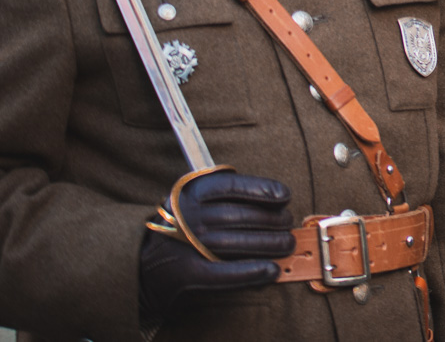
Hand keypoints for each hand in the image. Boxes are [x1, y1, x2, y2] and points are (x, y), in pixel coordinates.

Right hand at [138, 170, 295, 321]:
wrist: (140, 265)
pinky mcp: (185, 274)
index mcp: (188, 194)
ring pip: (236, 242)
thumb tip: (276, 197)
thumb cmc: (181, 228)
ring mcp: (185, 245)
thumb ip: (226, 193)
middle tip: (287, 225)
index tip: (284, 196)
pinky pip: (225, 273)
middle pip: (238, 215)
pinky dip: (251, 272)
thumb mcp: (194, 200)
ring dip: (269, 244)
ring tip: (286, 244)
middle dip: (271, 220)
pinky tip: (271, 270)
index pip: (231, 187)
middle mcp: (186, 217)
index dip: (262, 189)